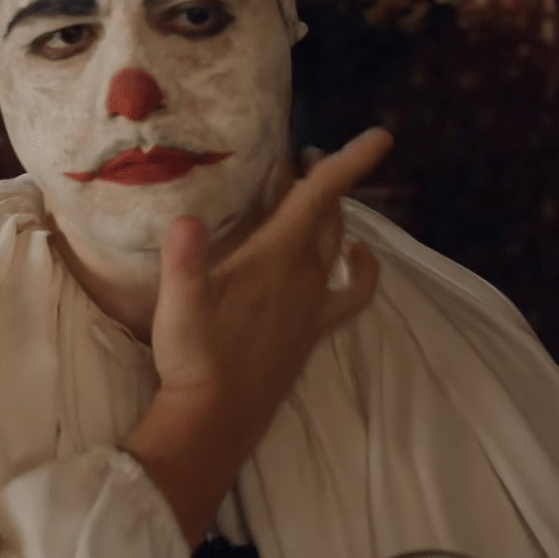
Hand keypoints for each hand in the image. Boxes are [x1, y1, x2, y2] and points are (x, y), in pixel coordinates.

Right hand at [148, 128, 389, 403]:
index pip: (318, 199)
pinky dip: (363, 272)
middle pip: (327, 214)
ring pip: (337, 245)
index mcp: (275, 260)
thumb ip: (183, 260)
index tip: (382, 136)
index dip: (350, 164)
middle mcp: (303, 277)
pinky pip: (353, 294)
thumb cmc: (193, 358)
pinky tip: (357, 258)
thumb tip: (185, 219)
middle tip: (301, 156)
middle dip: (324, 178)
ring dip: (334, 214)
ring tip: (317, 194)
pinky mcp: (313, 330)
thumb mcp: (176, 306)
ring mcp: (313, 305)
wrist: (214, 420)